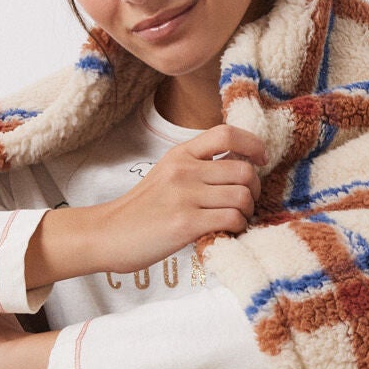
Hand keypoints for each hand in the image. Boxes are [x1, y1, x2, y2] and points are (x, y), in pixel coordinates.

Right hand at [92, 121, 268, 272]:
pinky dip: (237, 228)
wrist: (107, 235)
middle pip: (244, 170)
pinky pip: (232, 219)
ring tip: (235, 221)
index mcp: (180, 154)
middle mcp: (183, 170)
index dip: (253, 144)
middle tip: (245, 204)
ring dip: (247, 212)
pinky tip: (225, 233)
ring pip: (242, 196)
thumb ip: (197, 168)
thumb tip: (240, 168)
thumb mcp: (166, 175)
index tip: (261, 159)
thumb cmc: (141, 211)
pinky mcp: (186, 223)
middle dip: (254, 190)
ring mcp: (184, 196)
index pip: (226, 133)